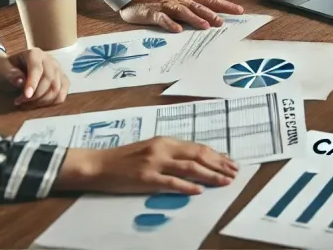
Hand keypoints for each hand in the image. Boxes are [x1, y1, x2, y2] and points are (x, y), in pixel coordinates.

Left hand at [0, 47, 68, 108]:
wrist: (11, 69)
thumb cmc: (6, 69)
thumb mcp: (3, 70)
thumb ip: (11, 74)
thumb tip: (20, 81)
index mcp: (35, 54)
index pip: (37, 68)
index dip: (33, 83)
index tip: (26, 96)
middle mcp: (50, 60)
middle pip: (49, 79)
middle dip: (36, 95)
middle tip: (20, 102)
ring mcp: (58, 70)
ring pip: (57, 88)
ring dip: (43, 101)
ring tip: (28, 104)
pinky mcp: (62, 80)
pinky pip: (62, 94)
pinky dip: (52, 103)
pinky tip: (39, 104)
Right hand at [56, 137, 238, 195]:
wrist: (98, 165)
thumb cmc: (124, 159)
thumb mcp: (150, 149)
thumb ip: (171, 154)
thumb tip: (194, 161)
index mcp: (165, 141)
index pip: (197, 147)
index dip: (217, 155)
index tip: (230, 163)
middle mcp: (162, 149)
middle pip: (198, 156)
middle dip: (219, 165)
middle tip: (234, 173)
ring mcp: (154, 163)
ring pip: (189, 168)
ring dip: (210, 175)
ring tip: (224, 182)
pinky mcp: (145, 178)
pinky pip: (171, 182)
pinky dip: (187, 186)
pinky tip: (199, 190)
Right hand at [119, 0, 242, 32]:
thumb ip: (194, 8)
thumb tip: (213, 18)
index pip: (210, 0)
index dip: (225, 5)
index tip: (240, 11)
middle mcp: (180, 0)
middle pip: (198, 6)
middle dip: (211, 14)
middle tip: (222, 22)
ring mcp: (167, 6)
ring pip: (183, 12)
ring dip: (194, 19)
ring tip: (205, 26)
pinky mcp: (154, 13)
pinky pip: (163, 19)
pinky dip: (170, 24)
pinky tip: (177, 30)